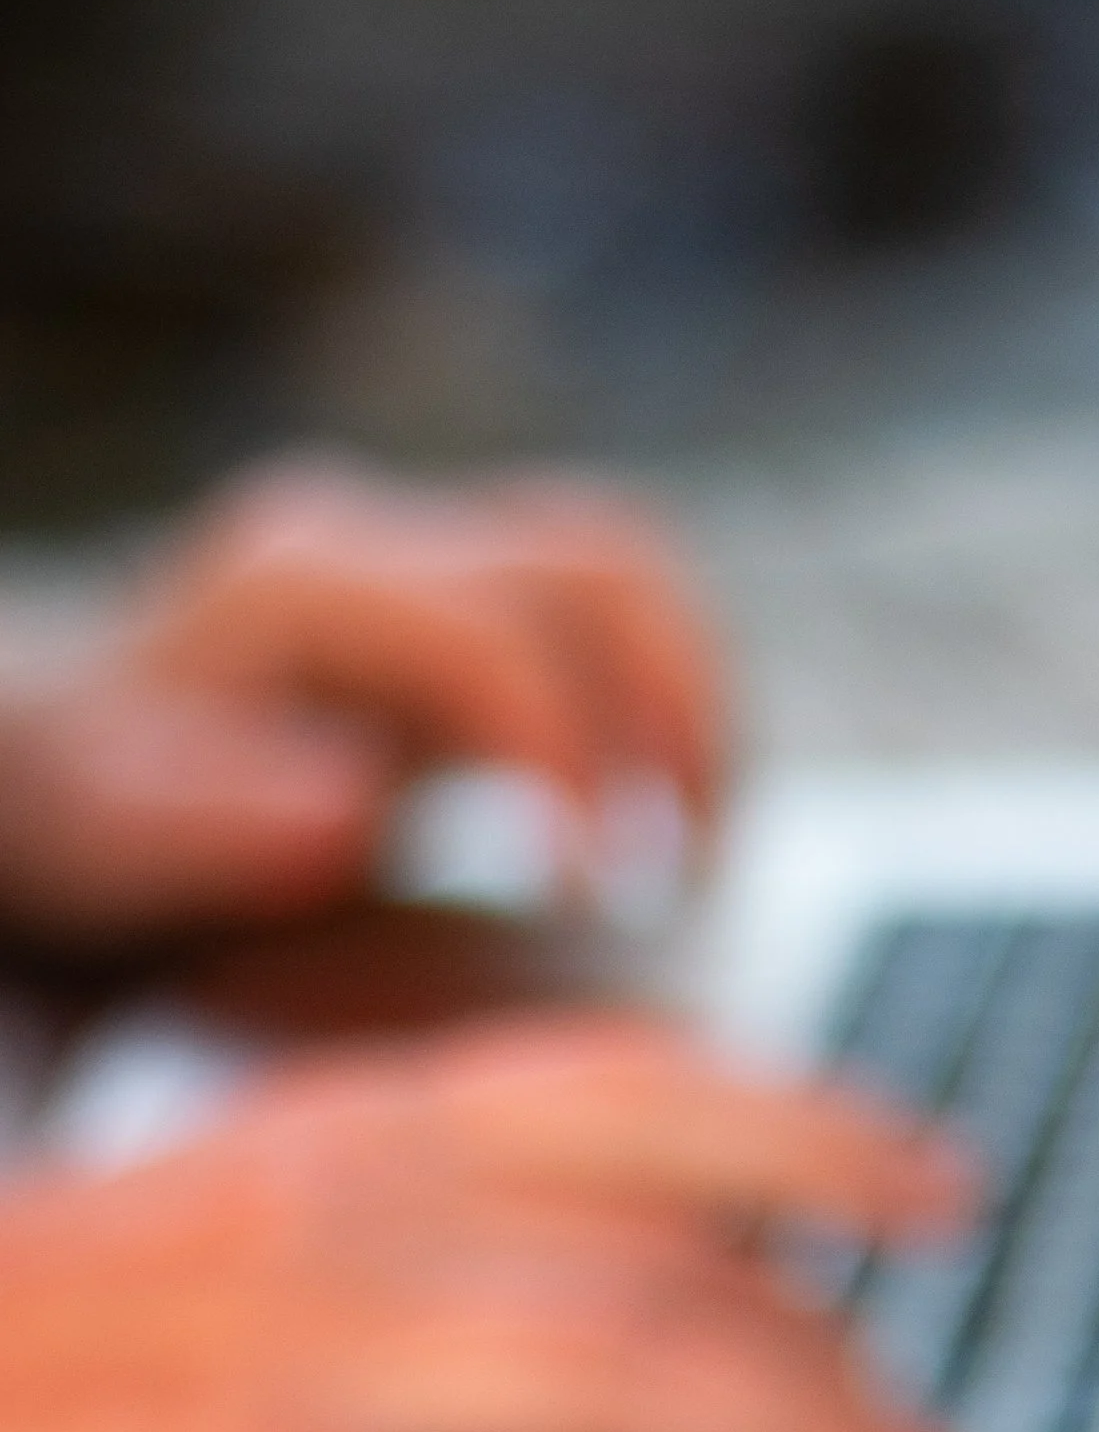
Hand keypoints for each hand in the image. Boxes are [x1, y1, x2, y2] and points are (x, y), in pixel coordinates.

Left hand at [0, 461, 725, 939]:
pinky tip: (664, 820)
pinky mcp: (472, 592)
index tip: (595, 897)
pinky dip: (672, 703)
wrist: (71, 756)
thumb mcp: (107, 833)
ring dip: (695, 703)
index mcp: (294, 580)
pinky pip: (616, 610)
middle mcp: (371, 534)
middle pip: (593, 567)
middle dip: (670, 718)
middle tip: (682, 875)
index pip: (489, 638)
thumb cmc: (93, 813)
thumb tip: (348, 810)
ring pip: (628, 568)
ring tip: (695, 850)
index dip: (566, 759)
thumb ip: (206, 822)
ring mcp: (429, 550)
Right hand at [0, 1013, 971, 1431]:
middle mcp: (336, 1214)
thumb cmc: (47, 1356)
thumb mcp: (251, 1239)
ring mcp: (279, 1356)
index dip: (810, 1120)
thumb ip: (450, 1240)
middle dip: (830, 1345)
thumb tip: (683, 1297)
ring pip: (600, 1372)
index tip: (946, 1183)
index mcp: (340, 1134)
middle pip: (655, 1248)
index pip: (628, 1086)